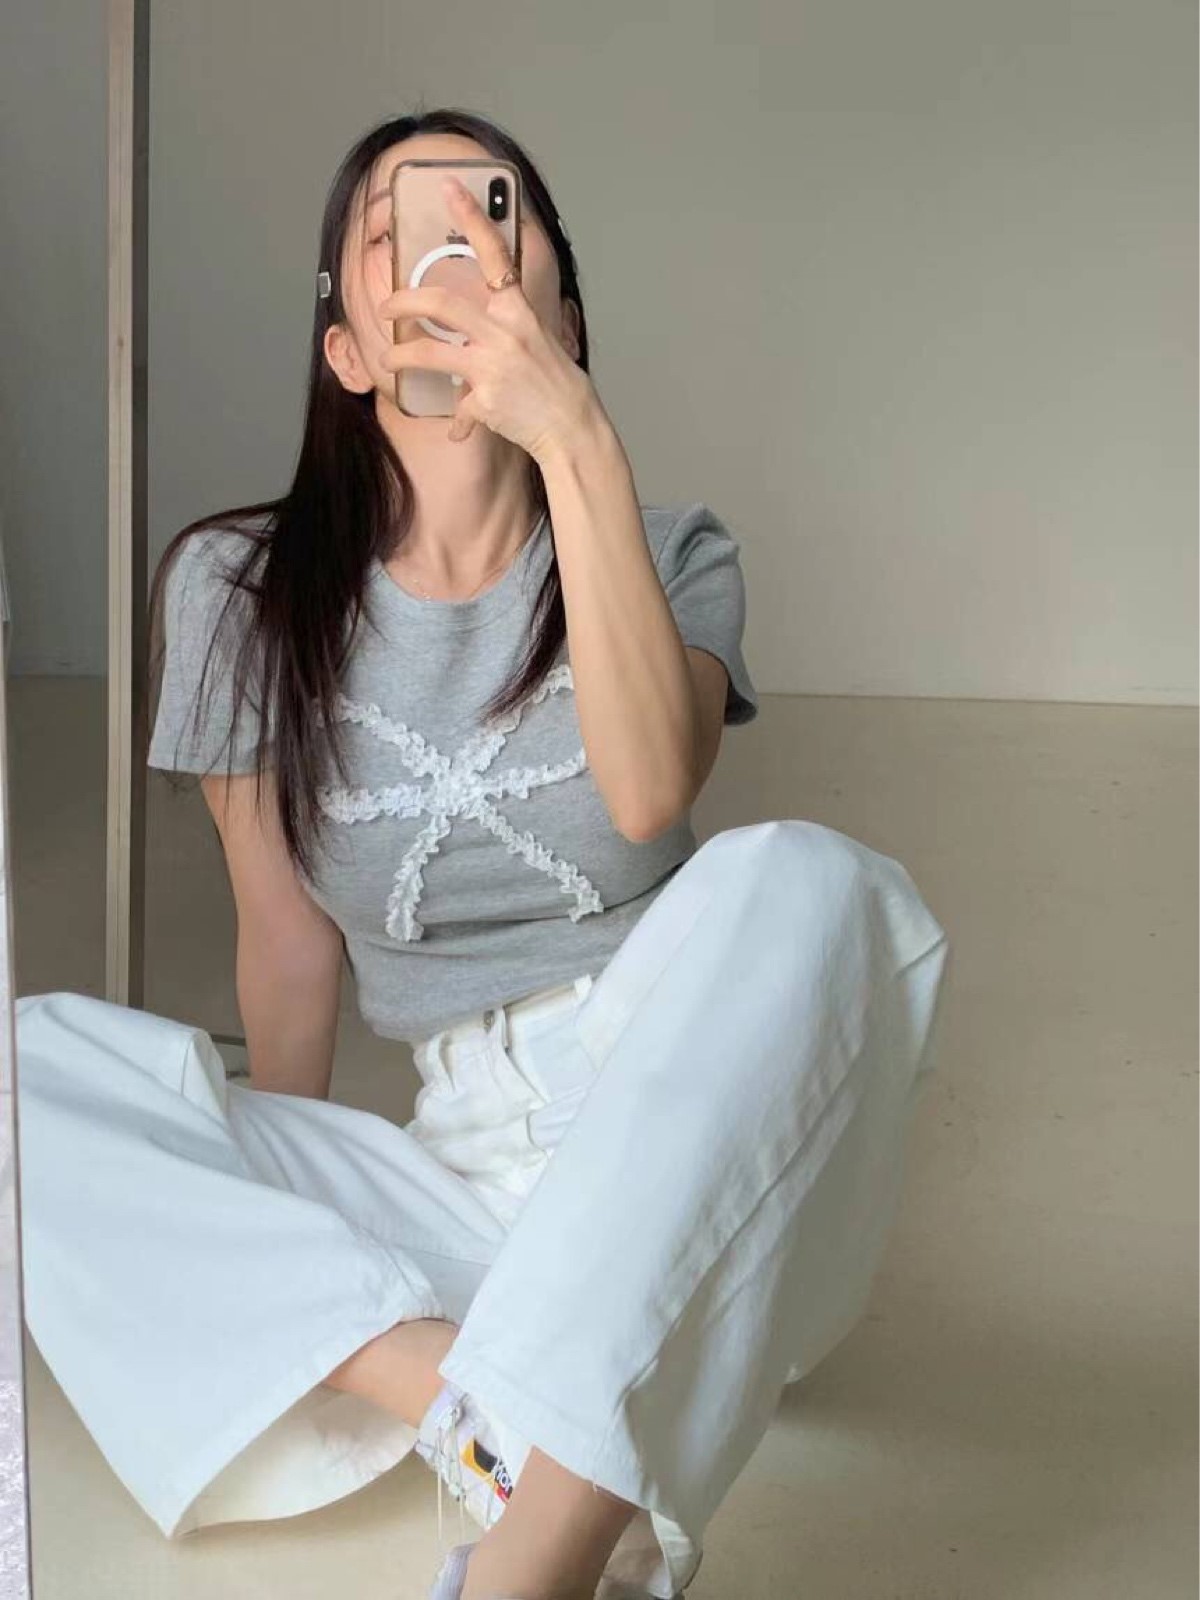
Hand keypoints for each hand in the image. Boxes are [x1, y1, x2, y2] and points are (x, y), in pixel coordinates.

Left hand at [379, 176, 596, 457]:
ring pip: (429, 352)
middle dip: (404, 301)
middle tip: (388, 306)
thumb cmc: (557, 384)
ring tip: (388, 360)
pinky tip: (457, 429)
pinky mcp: (485, 400)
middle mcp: (504, 333)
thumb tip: (483, 312)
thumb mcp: (539, 339)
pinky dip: (457, 422)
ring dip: (401, 357)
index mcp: (518, 311)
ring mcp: (492, 366)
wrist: (572, 427)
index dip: (471, 217)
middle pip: (441, 302)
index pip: (494, 253)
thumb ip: (508, 323)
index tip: (449, 188)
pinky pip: (457, 409)